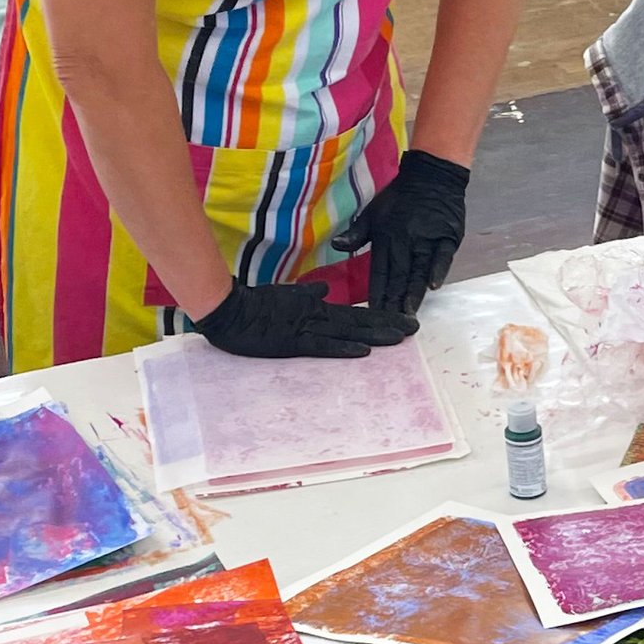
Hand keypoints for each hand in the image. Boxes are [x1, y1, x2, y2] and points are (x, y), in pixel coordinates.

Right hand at [191, 281, 414, 359]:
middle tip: (415, 327)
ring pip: (348, 332)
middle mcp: (317, 317)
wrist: (228, 310)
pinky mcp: (293, 342)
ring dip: (375, 334)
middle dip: (388, 324)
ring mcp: (306, 329)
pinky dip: (343, 348)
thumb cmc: (253, 305)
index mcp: (316, 308)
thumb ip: (305, 295)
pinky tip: (364, 351)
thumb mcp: (284, 296)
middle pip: (359, 321)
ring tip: (400, 337)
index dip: (381, 316)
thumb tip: (325, 291)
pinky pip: (322, 346)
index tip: (403, 319)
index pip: (355, 313)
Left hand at [332, 148, 470, 320]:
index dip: (376, 294)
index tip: (372, 314)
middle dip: (394, 302)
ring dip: (413, 293)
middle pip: (399, 276)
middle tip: (391, 324)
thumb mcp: (372, 212)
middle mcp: (405, 240)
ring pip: (418, 270)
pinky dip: (438, 270)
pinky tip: (433, 286)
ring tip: (409, 314)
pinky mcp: (447, 237)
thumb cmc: (399, 197)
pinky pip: (442, 256)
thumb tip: (336, 245)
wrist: (431, 175)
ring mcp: (428, 239)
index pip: (379, 272)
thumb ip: (356, 233)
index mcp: (385, 237)